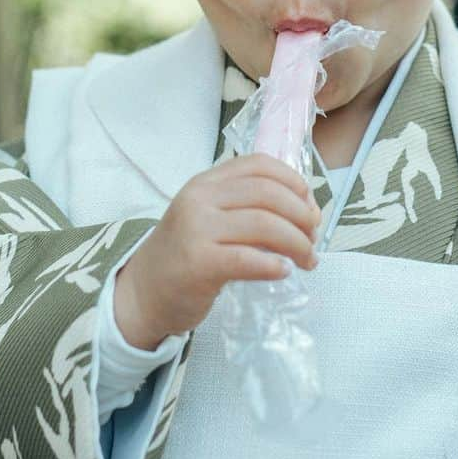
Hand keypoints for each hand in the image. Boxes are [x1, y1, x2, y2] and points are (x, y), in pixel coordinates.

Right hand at [113, 153, 321, 350]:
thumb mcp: (210, 218)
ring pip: (264, 224)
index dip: (293, 181)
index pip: (258, 165)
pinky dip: (274, 265)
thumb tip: (307, 210)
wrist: (144, 293)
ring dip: (297, 242)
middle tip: (313, 238)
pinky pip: (247, 259)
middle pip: (267, 194)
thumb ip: (248, 208)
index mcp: (206, 182)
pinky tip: (284, 272)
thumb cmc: (185, 255)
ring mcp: (197, 229)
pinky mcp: (198, 263)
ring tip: (307, 260)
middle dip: (302, 215)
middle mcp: (200, 198)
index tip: (310, 205)